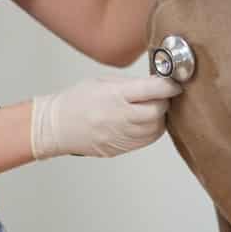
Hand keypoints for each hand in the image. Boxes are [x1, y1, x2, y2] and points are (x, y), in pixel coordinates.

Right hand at [30, 75, 182, 158]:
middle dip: (164, 101)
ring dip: (159, 118)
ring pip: (156, 129)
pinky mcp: (120, 149)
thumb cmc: (76, 101)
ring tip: (151, 108)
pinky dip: (151, 131)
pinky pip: (146, 141)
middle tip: (161, 95)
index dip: (169, 85)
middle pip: (158, 111)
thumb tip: (158, 84)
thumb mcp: (103, 82)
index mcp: (114, 96)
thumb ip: (131, 84)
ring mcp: (119, 136)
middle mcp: (118, 117)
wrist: (56, 126)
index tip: (174, 83)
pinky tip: (143, 122)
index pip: (153, 90)